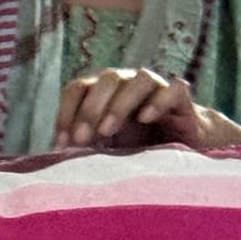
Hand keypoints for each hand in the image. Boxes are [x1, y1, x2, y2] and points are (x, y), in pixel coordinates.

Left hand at [55, 68, 240, 150]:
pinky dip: (159, 100)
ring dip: (120, 103)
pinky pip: (174, 89)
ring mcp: (158, 88)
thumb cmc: (139, 145)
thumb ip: (85, 146)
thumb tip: (53, 160)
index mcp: (104, 92)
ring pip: (140, 79)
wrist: (187, 146)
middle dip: (90, 110)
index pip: (78, 88)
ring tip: (107, 131)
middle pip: (106, 80)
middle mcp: (129, 84)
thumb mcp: (106, 147)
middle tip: (82, 139)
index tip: (61, 145)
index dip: (66, 112)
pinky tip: (145, 118)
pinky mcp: (183, 99)